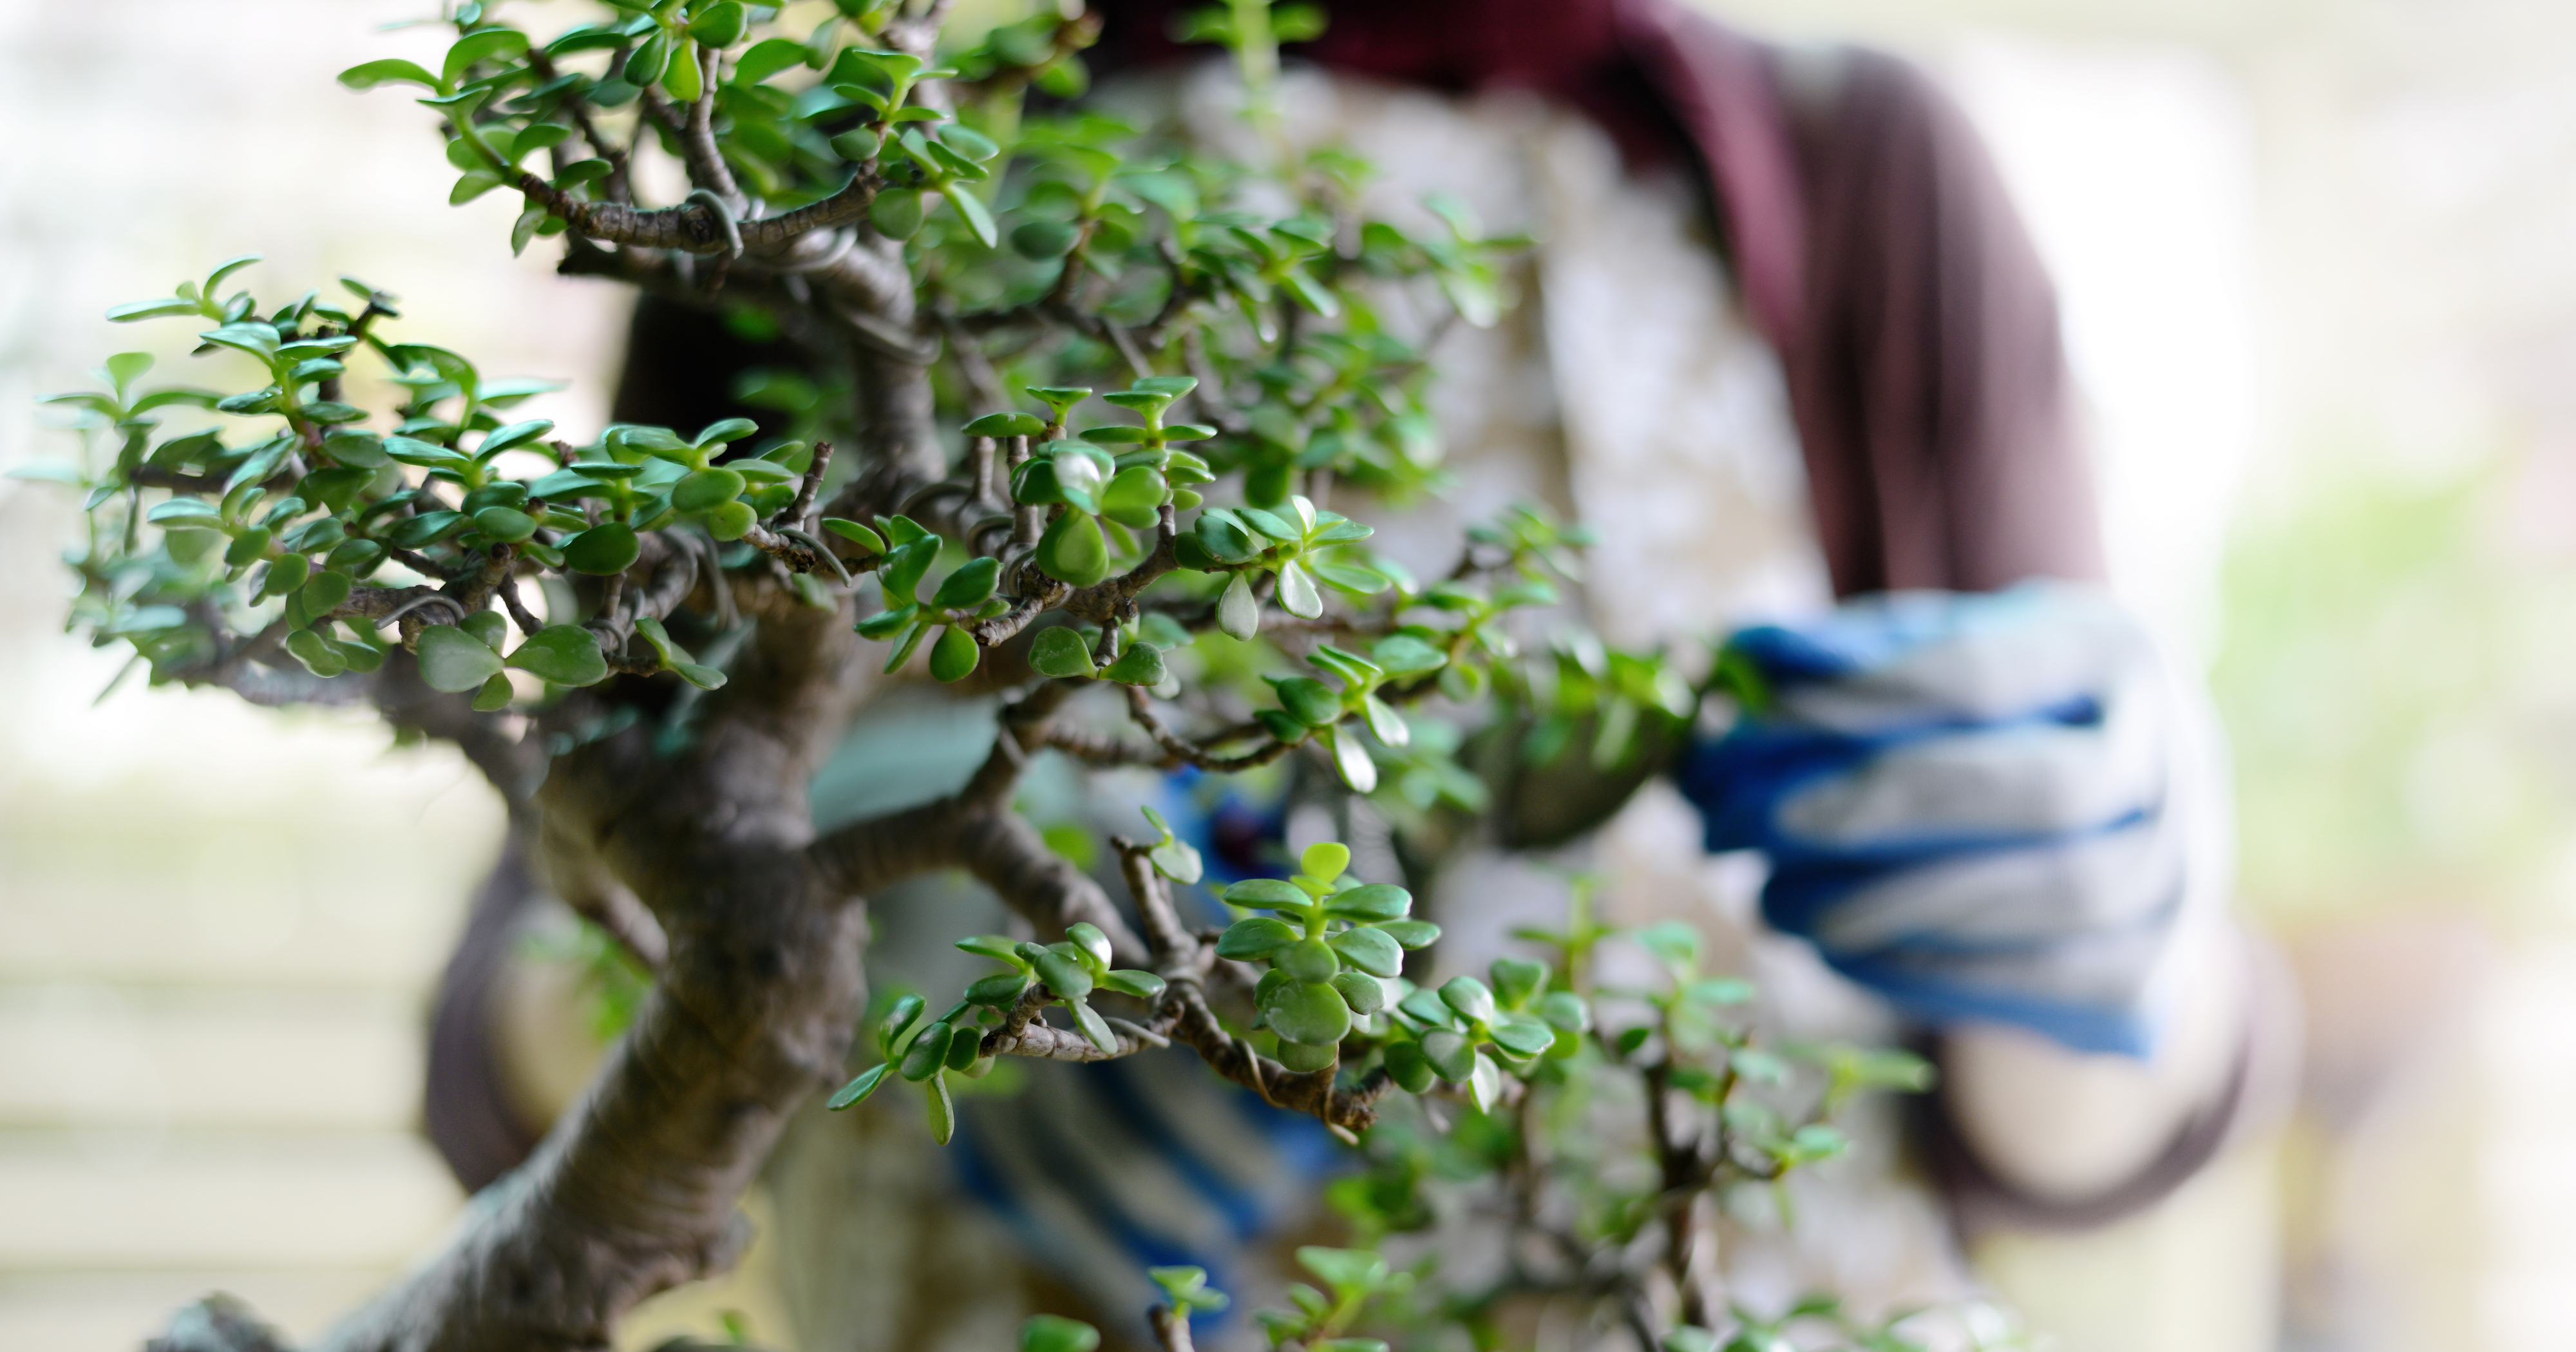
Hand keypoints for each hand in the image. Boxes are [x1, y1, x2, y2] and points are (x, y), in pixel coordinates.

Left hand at [1679, 583, 2224, 1056]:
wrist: (2102, 831)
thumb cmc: (1984, 725)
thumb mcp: (1935, 661)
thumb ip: (1853, 657)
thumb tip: (1748, 655)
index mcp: (2114, 656)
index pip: (1985, 675)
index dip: (1865, 701)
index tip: (1756, 725)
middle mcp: (2174, 762)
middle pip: (2037, 792)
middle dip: (1880, 811)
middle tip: (1752, 829)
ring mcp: (2176, 876)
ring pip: (2047, 897)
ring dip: (1889, 908)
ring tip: (1772, 903)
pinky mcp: (2147, 975)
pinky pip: (2039, 982)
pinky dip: (1923, 970)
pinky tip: (1835, 953)